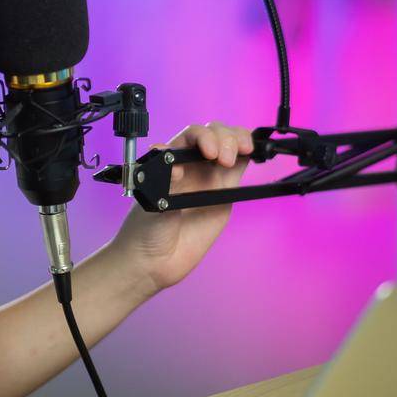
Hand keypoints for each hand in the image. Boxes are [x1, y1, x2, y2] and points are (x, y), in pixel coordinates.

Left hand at [108, 121, 253, 293]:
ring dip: (238, 140)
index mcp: (171, 161)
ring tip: (243, 151)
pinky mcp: (223, 193)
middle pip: (213, 134)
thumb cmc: (144, 231)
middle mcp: (191, 164)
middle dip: (224, 138)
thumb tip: (176, 166)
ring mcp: (208, 177)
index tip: (209, 152)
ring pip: (229, 145)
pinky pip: (239, 166)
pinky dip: (248, 155)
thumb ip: (164, 185)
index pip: (191, 136)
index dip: (203, 137)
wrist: (154, 262)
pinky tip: (251, 154)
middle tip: (224, 159)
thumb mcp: (151, 205)